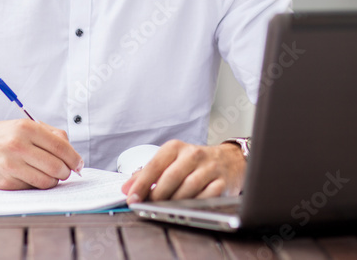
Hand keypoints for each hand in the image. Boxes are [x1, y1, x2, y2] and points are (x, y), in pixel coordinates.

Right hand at [0, 119, 82, 190]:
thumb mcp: (23, 125)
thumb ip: (49, 133)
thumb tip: (71, 150)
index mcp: (26, 128)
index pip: (61, 146)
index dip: (74, 158)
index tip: (78, 164)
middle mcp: (18, 145)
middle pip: (56, 166)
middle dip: (66, 172)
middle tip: (65, 171)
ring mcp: (11, 165)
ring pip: (46, 181)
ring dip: (53, 181)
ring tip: (50, 175)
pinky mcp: (5, 181)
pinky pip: (31, 188)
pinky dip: (36, 185)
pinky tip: (31, 177)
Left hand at [121, 139, 244, 202]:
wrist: (229, 160)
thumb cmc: (195, 163)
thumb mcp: (170, 161)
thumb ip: (147, 173)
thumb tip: (127, 188)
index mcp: (176, 148)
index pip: (155, 164)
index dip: (141, 183)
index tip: (131, 197)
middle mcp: (193, 154)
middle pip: (171, 177)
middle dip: (156, 195)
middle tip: (148, 206)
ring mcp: (209, 168)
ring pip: (188, 188)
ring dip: (174, 202)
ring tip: (165, 208)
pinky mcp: (222, 182)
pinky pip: (206, 197)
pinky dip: (194, 205)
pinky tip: (186, 208)